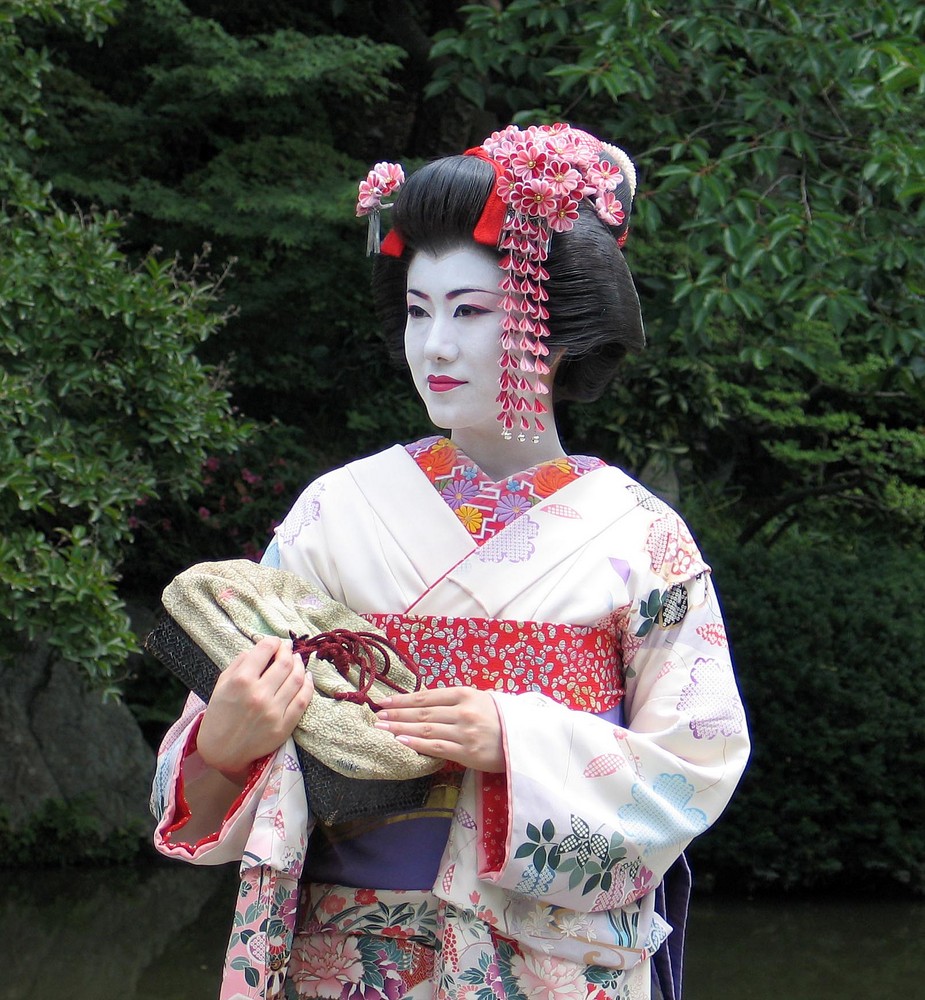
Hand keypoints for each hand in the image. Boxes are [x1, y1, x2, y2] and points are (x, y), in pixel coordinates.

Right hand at [196, 636, 313, 783]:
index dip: (273, 641)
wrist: (221, 752)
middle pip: (285, 662)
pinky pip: (303, 700)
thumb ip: (239, 663)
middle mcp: (259, 694)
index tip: (274, 642)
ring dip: (299, 665)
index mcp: (241, 681)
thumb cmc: (219, 715)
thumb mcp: (221, 684)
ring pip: (297, 678)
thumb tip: (260, 648)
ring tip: (296, 660)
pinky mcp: (284, 726)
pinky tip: (306, 677)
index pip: (265, 649)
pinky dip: (308, 685)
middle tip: (287, 648)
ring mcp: (274, 711)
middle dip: (287, 650)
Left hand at [374, 686, 504, 772]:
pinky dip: (416, 744)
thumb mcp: (481, 699)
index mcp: (465, 694)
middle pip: (422, 713)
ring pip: (425, 729)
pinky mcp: (468, 752)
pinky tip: (400, 741)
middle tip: (377, 715)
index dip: (403, 699)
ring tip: (382, 728)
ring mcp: (465, 732)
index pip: (427, 697)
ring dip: (400, 728)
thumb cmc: (502, 718)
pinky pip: (436, 747)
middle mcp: (463, 711)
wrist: (527, 739)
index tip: (385, 701)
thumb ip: (456, 700)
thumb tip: (424, 702)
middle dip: (397, 714)